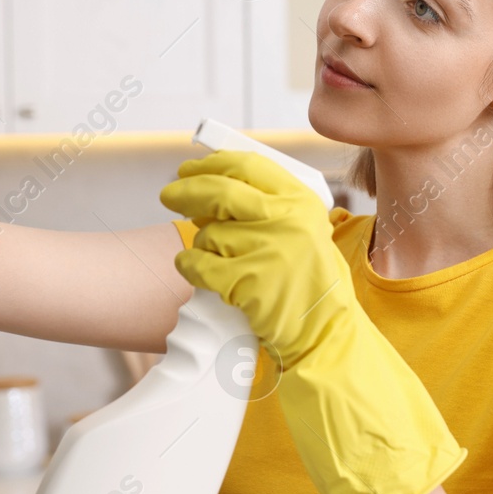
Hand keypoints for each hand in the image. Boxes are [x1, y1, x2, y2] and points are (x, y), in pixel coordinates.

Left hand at [159, 150, 352, 367]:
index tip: (189, 169)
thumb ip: (268, 205)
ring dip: (202, 244)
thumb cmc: (308, 279)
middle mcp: (288, 220)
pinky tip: (197, 270)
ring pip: (208, 233)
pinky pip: (198, 264)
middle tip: (167, 196)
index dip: (211, 163)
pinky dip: (190, 266)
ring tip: (219, 259)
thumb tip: (209, 184)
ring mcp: (269, 250)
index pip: (248, 165)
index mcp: (301, 201)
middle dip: (186, 192)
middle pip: (220, 192)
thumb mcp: (304, 229)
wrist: (324, 329)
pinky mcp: (248, 282)